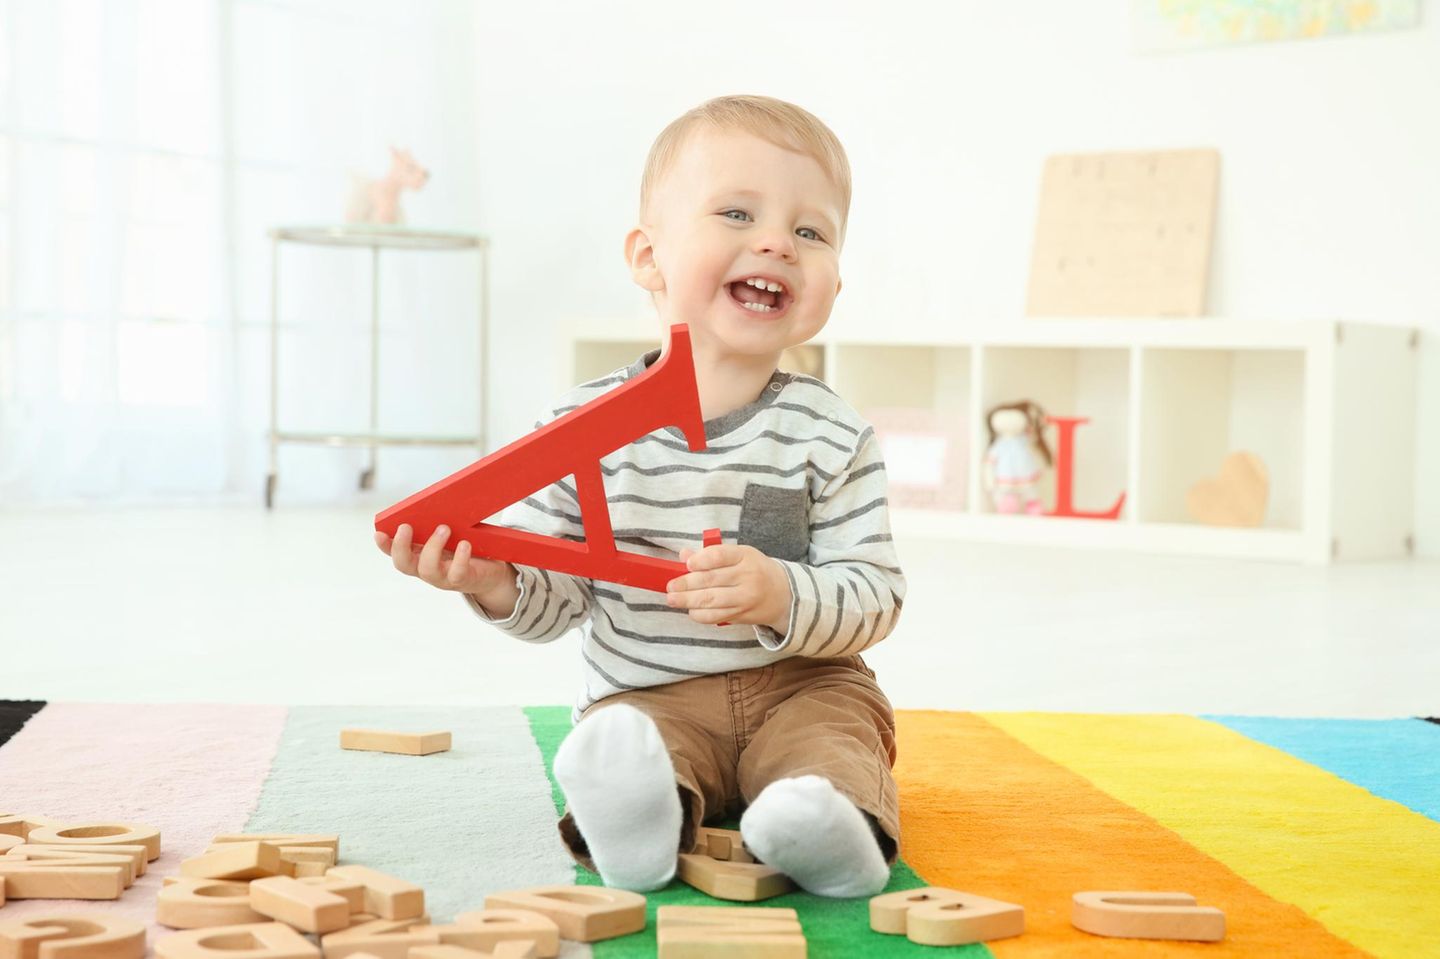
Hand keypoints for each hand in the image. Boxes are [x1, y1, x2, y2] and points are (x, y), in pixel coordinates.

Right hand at [375, 523, 512, 595]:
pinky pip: (457, 573)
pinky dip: (460, 558)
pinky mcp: (462, 580)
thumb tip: (432, 501)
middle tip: (406, 526)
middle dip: (401, 546)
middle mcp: (425, 569)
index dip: (385, 545)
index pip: (394, 552)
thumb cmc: (464, 547)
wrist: (489, 571)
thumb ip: (436, 523)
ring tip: (444, 528)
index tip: (379, 532)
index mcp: (418, 555)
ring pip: (428, 570)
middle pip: (404, 564)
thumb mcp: (448, 534)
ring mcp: (442, 578)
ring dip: (433, 547)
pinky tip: (465, 544)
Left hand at [666, 542, 791, 629]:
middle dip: (686, 584)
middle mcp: (747, 577)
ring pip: (712, 601)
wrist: (784, 595)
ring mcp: (745, 598)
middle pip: (711, 580)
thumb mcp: (739, 555)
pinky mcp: (742, 614)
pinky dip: (700, 614)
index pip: (720, 556)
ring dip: (688, 601)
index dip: (701, 560)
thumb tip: (683, 555)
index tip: (687, 564)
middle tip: (670, 586)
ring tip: (672, 599)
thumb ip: (711, 555)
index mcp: (745, 556)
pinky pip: (716, 616)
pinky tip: (690, 610)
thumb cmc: (755, 570)